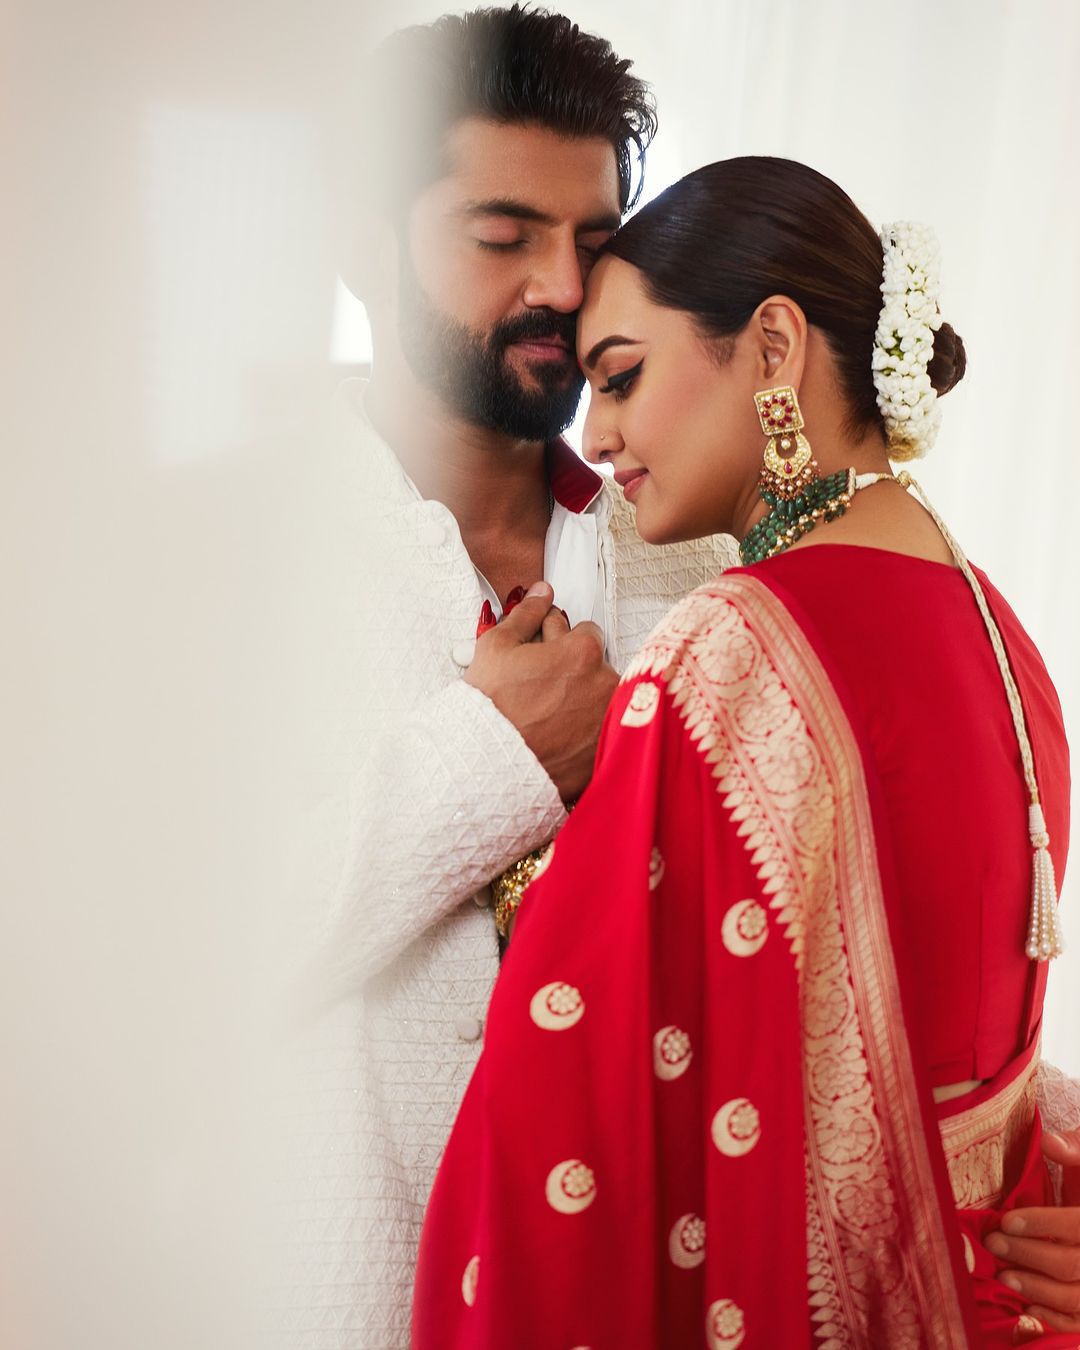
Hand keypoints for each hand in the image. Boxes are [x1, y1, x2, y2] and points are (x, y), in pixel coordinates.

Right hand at [465, 581, 617, 801]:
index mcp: (583, 651)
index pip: (587, 632)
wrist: (486, 764)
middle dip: (576, 671)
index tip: (548, 655)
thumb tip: (541, 592)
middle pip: (598, 666)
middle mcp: (605, 684)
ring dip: (583, 701)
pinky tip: (559, 736)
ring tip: (549, 714)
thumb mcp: (497, 646)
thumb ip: (526, 614)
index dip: (563, 641)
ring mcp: (609, 720)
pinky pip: (602, 733)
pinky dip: (585, 733)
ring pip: (601, 699)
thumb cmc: (489, 706)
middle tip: (544, 687)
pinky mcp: (605, 752)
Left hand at [984, 1130, 1079, 1331]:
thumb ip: (1077, 1147)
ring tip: (1003, 1275)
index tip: (1007, 1221)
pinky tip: (1027, 1305)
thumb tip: (1050, 1142)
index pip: (1078, 1225)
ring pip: (1077, 1298)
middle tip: (993, 1244)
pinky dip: (1056, 1319)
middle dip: (1029, 1255)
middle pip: (1073, 1264)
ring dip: (1037, 1289)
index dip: (1043, 1224)